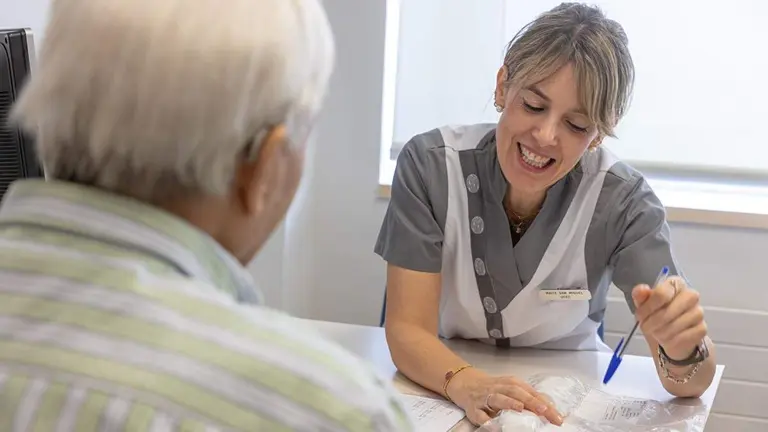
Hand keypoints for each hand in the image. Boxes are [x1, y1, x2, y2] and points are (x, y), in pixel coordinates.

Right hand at [446, 368, 562, 425]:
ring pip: (497, 398)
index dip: (545, 404)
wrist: (467, 384)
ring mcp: (485, 397)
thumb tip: (551, 409)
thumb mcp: (513, 390)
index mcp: (512, 384)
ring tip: (520, 408)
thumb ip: (529, 398)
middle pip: (517, 392)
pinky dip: (486, 420)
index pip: (531, 393)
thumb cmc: (495, 389)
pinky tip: (493, 425)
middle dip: (531, 401)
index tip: (557, 417)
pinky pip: (480, 414)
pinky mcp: (473, 408)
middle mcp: (499, 388)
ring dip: (509, 402)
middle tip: (544, 411)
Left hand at [632, 276, 706, 359]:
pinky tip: (668, 340)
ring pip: (675, 325)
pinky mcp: (702, 329)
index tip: (641, 315)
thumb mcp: (644, 305)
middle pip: (668, 310)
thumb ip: (641, 295)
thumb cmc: (656, 316)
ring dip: (661, 332)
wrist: (670, 337)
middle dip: (653, 322)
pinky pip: (683, 337)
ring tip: (656, 333)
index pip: (661, 293)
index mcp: (675, 284)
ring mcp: (698, 312)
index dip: (648, 307)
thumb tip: (642, 289)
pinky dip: (671, 341)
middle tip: (646, 327)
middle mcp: (691, 295)